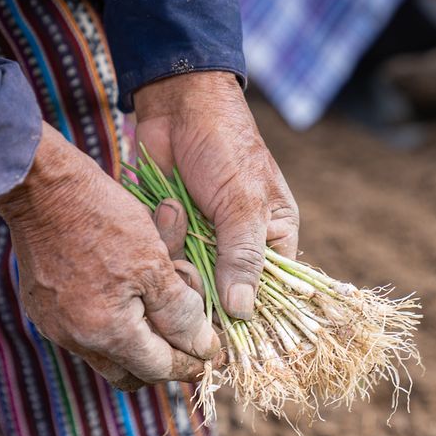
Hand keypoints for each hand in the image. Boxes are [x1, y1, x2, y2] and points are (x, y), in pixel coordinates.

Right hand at [0, 122, 219, 389]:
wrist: (41, 186)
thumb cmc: (104, 218)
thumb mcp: (155, 263)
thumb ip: (180, 312)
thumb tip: (203, 348)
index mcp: (108, 332)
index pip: (160, 368)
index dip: (191, 362)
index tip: (212, 353)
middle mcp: (76, 339)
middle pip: (130, 373)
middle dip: (160, 360)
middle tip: (183, 337)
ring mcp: (54, 325)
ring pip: (106, 353)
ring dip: (135, 339)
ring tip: (156, 306)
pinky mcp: (42, 307)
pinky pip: (83, 331)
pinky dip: (109, 322)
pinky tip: (123, 293)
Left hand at [134, 72, 298, 319]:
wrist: (179, 107)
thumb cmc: (226, 147)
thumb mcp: (243, 203)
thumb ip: (243, 257)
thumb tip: (242, 313)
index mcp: (273, 241)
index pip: (269, 295)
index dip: (249, 315)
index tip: (227, 328)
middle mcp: (237, 248)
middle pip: (223, 296)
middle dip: (205, 286)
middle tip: (195, 259)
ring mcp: (202, 242)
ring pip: (190, 281)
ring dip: (180, 257)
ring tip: (180, 219)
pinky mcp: (171, 235)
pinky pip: (164, 260)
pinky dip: (161, 242)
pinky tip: (166, 209)